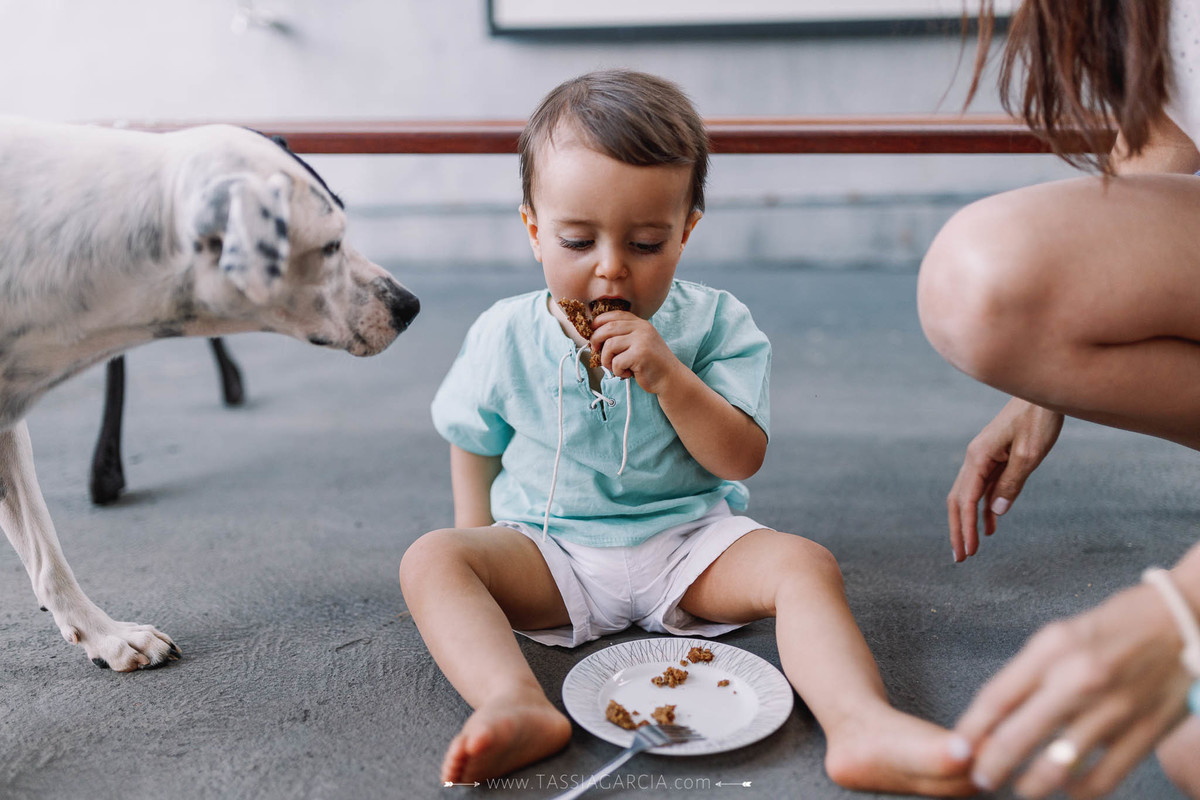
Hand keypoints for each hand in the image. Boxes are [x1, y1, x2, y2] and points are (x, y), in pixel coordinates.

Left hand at [590, 311, 684, 394]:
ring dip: (606, 360)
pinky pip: (616, 361)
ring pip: (609, 345)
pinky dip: (617, 371)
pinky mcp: (640, 355)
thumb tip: (594, 337)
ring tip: (616, 367)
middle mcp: (641, 328)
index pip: (613, 315)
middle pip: (607, 328)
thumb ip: (622, 336)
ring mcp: (642, 340)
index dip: (598, 323)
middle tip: (597, 353)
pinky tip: (627, 373)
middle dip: (596, 341)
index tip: (593, 334)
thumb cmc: (650, 364)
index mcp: (639, 323)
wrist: (670, 378)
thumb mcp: (638, 343)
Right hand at [949, 397, 1063, 560]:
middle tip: (960, 558)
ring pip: (968, 496)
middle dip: (958, 530)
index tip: (968, 551)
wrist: (1043, 394)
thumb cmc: (1038, 419)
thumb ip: (1012, 483)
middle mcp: (975, 459)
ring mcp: (983, 459)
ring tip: (970, 548)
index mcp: (978, 457)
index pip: (966, 500)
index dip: (966, 528)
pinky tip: (989, 526)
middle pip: (958, 500)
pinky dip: (983, 509)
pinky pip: (984, 488)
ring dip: (967, 522)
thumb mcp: (1030, 454)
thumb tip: (995, 512)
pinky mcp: (995, 459)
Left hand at [957, 583, 1192, 798]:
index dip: (971, 731)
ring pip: (1056, 767)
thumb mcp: (1058, 636)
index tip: (958, 750)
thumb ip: (1027, 674)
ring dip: (1030, 785)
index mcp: (1052, 649)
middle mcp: (1079, 679)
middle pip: (1017, 738)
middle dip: (991, 767)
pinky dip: (1078, 791)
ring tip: (1020, 787)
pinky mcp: (1145, 732)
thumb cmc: (1112, 628)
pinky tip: (1067, 789)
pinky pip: (1103, 779)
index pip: (996, 699)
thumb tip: (994, 718)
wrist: (1182, 621)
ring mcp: (1114, 709)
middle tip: (981, 778)